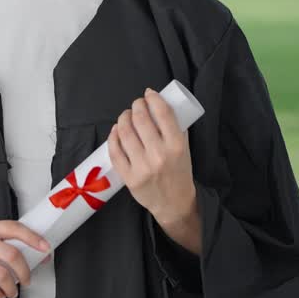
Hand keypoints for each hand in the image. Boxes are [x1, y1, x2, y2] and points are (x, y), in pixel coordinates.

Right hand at [0, 219, 50, 297]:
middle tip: (27, 281)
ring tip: (12, 292)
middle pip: (10, 254)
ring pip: (0, 274)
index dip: (32, 238)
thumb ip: (12, 246)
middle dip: (24, 271)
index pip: (14, 228)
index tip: (45, 248)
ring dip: (11, 287)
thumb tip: (43, 256)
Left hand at [108, 87, 196, 224]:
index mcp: (176, 146)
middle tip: (136, 105)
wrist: (175, 203)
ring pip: (125, 132)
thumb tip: (160, 106)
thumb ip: (176, 129)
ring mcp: (142, 167)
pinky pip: (115, 151)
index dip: (153, 98)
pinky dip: (113, 136)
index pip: (163, 113)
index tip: (149, 93)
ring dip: (123, 118)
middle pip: (141, 119)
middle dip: (136, 106)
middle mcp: (159, 155)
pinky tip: (116, 130)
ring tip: (126, 116)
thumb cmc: (180, 172)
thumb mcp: (185, 149)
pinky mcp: (129, 177)